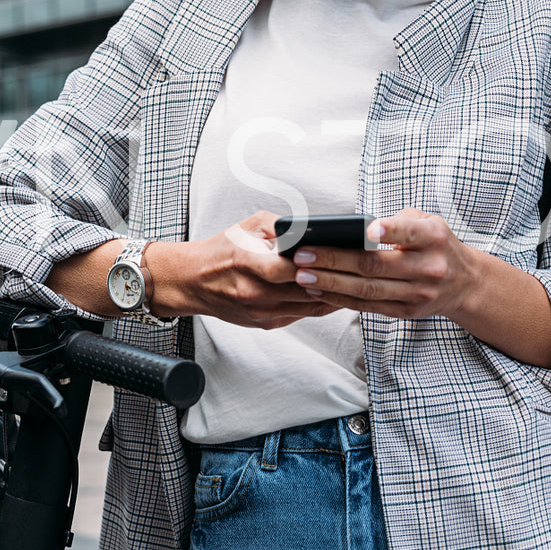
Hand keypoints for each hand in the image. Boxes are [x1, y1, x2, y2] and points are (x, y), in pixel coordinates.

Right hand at [149, 211, 339, 328]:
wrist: (193, 280)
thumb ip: (282, 227)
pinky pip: (300, 315)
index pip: (290, 268)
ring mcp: (259, 311)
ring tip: (352, 282)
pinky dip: (317, 304)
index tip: (341, 256)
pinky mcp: (264, 323)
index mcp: (247, 262)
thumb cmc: (223, 249)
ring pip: (308, 307)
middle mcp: (253, 291)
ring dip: (331, 295)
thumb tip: (315, 230)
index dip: (318, 264)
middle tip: (357, 271)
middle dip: (332, 280)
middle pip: (305, 290)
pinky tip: (332, 293)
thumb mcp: (250, 226)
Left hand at [289, 208, 479, 320]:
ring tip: (301, 276)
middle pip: (375, 265)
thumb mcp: (427, 222)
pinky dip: (340, 299)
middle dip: (334, 260)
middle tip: (302, 255)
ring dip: (330, 284)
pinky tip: (317, 291)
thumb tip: (351, 230)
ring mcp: (418, 294)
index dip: (390, 231)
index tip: (368, 229)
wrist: (465, 283)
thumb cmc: (435, 243)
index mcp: (433, 237)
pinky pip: (368, 306)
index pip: (410, 232)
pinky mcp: (406, 311)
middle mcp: (428, 267)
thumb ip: (397, 221)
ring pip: (367, 290)